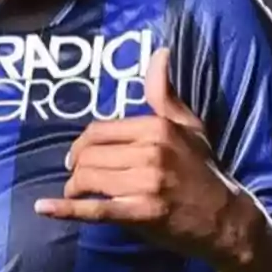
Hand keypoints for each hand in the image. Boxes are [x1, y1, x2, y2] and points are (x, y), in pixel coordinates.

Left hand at [34, 49, 259, 266]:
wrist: (226, 219)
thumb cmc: (203, 170)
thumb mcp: (189, 126)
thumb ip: (164, 93)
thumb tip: (159, 52)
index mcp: (157, 127)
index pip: (99, 130)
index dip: (81, 144)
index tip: (77, 155)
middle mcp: (150, 152)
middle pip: (90, 155)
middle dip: (76, 166)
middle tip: (75, 176)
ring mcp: (146, 183)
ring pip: (89, 179)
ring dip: (74, 187)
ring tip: (75, 192)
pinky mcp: (142, 213)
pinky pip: (96, 209)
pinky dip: (67, 209)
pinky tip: (45, 208)